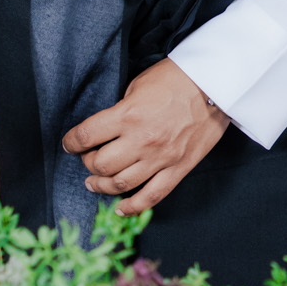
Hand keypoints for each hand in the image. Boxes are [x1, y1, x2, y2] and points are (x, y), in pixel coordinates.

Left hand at [63, 60, 229, 215]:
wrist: (216, 84)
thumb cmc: (177, 78)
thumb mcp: (138, 85)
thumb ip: (121, 110)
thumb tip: (106, 129)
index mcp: (128, 115)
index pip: (86, 136)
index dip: (71, 142)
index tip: (70, 144)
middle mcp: (141, 140)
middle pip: (100, 165)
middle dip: (88, 163)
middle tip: (88, 158)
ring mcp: (161, 157)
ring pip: (121, 184)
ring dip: (102, 186)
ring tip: (95, 183)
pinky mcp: (179, 168)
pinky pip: (152, 195)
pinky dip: (133, 206)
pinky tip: (121, 207)